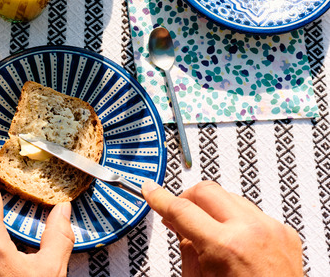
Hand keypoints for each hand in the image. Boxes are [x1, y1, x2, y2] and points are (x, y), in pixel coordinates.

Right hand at [143, 180, 302, 276]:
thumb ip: (185, 247)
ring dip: (212, 209)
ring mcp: (271, 229)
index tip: (150, 190)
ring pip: (229, 197)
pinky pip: (252, 212)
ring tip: (207, 230)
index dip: (159, 197)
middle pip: (206, 191)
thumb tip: (178, 223)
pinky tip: (233, 238)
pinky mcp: (284, 232)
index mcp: (226, 246)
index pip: (181, 209)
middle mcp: (251, 231)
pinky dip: (236, 220)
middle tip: (178, 213)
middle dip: (186, 198)